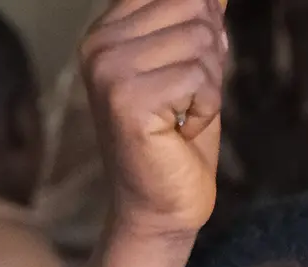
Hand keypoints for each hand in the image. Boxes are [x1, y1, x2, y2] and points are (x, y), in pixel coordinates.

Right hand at [82, 0, 227, 242]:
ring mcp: (108, 72)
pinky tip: (182, 130)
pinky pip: (199, 76)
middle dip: (209, 52)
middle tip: (187, 96)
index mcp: (107, 31)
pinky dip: (206, 107)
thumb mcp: (191, 62)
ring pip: (200, 39)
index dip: (203, 19)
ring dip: (208, 83)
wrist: (162, 207)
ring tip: (183, 114)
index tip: (190, 67)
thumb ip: (197, 16)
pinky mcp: (127, 100)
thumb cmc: (179, 137)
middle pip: (192, 4)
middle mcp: (98, 45)